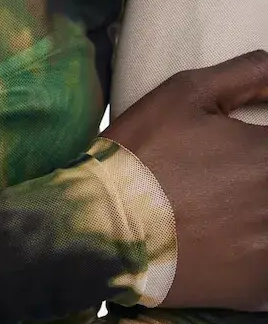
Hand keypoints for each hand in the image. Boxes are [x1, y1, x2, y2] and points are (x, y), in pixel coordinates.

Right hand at [102, 49, 267, 311]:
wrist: (108, 232)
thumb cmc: (145, 155)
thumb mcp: (184, 94)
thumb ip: (247, 73)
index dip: (263, 141)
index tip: (249, 143)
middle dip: (260, 168)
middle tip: (228, 170)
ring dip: (258, 205)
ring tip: (223, 200)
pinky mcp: (264, 287)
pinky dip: (255, 244)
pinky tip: (228, 234)